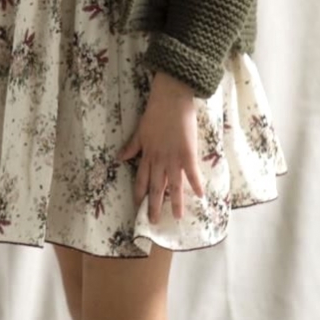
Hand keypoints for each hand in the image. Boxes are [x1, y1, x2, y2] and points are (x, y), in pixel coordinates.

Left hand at [115, 72, 205, 222]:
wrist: (171, 98)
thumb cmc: (155, 112)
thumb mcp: (140, 130)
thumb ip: (132, 146)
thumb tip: (119, 159)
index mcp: (147, 154)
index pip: (141, 179)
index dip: (139, 193)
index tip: (137, 206)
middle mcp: (159, 160)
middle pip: (156, 187)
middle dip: (154, 205)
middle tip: (153, 221)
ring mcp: (174, 158)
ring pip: (174, 185)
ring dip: (175, 202)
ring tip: (176, 217)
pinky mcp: (188, 153)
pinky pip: (192, 173)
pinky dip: (196, 184)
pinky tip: (200, 196)